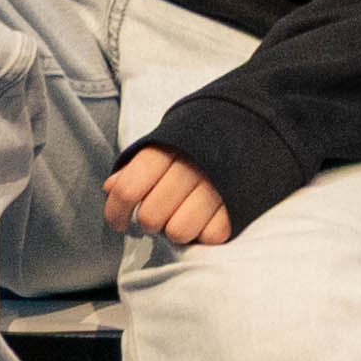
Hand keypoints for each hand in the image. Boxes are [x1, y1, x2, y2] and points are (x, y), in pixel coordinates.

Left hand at [102, 141, 238, 249]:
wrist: (250, 123)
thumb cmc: (195, 143)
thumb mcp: (162, 146)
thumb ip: (134, 168)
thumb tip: (110, 188)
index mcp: (166, 149)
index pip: (127, 191)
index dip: (115, 213)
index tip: (118, 223)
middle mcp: (190, 166)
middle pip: (150, 218)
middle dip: (149, 223)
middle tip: (160, 213)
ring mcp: (217, 186)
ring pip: (178, 232)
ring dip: (177, 230)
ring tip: (184, 215)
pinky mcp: (239, 204)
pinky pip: (210, 237)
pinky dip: (205, 233)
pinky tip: (207, 218)